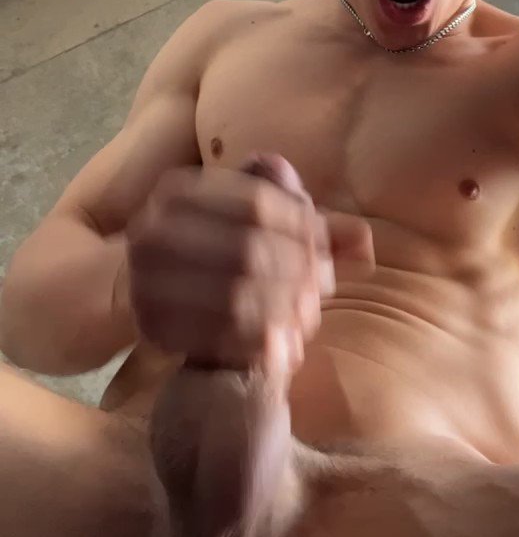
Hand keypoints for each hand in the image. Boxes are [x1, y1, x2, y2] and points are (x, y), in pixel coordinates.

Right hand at [126, 153, 332, 375]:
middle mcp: (154, 228)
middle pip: (249, 250)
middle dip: (297, 272)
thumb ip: (309, 227)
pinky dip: (255, 342)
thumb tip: (363, 240)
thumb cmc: (211, 251)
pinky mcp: (148, 324)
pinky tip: (281, 346)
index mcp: (181, 190)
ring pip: (234, 296)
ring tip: (307, 318)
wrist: (136, 292)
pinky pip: (214, 336)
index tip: (329, 249)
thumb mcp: (253, 225)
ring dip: (281, 310)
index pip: (259, 203)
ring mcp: (145, 278)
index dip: (303, 227)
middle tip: (322, 288)